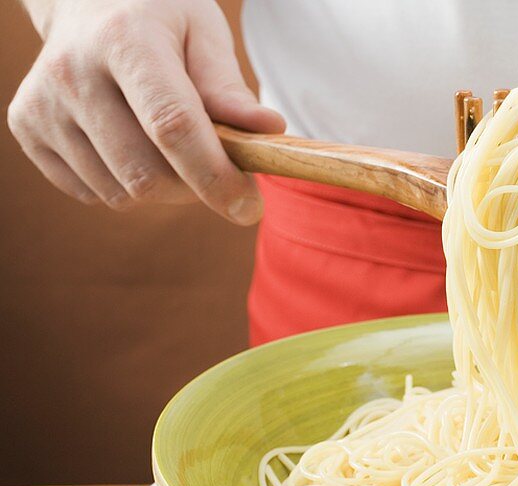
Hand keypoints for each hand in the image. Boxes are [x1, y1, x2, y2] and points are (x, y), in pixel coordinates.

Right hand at [7, 0, 284, 222]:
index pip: (172, 125)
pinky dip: (125, 185)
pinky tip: (130, 144)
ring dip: (163, 190)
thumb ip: (229, 87)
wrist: (86, 2)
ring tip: (169, 147)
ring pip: (121, 193)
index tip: (249, 208)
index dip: (214, 176)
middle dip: (195, 189)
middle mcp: (73, 72)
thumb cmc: (159, 20)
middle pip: (146, 173)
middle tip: (217, 169)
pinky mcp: (26, 129)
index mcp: (125, 40)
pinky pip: (93, 194)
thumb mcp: (203, 34)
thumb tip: (268, 131)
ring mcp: (42, 103)